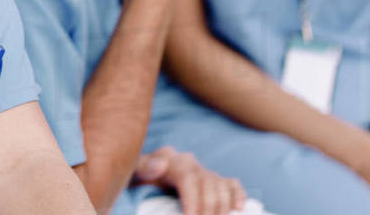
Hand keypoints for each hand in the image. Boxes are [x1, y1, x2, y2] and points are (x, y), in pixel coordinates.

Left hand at [132, 146, 246, 214]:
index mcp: (169, 159)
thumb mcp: (132, 173)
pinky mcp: (213, 179)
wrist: (141, 177)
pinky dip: (237, 195)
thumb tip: (160, 165)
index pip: (188, 178)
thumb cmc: (136, 178)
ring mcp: (203, 171)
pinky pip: (231, 184)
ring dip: (222, 208)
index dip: (193, 200)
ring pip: (221, 186)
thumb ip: (142, 168)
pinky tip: (238, 208)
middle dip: (208, 209)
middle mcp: (189, 162)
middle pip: (207, 184)